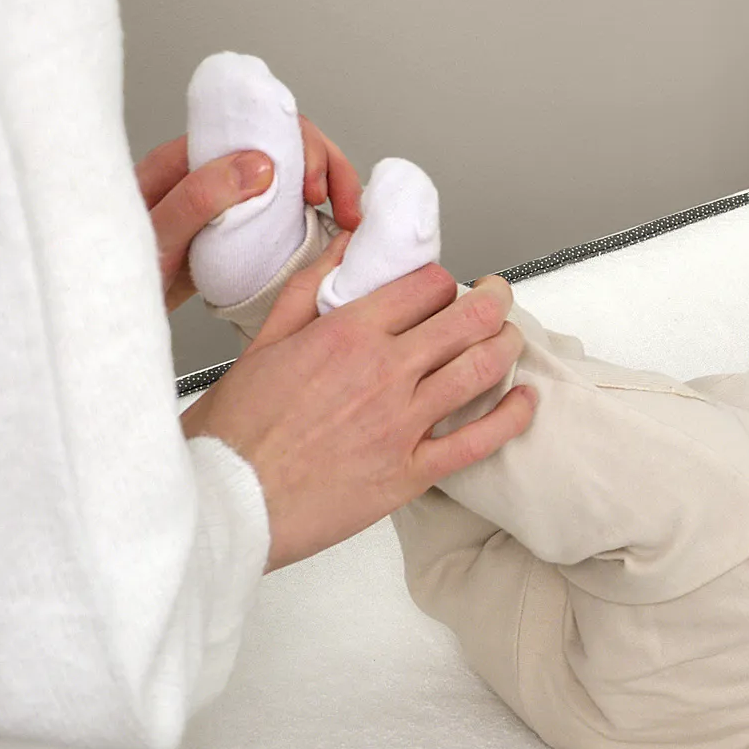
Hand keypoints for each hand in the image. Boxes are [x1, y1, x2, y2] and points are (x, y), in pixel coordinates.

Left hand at [136, 115, 363, 310]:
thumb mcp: (155, 236)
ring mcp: (226, 200)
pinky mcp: (235, 229)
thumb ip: (200, 197)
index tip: (317, 189)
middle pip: (286, 146)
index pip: (261, 128)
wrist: (102, 309)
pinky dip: (314, 216)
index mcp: (188, 159)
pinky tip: (328, 231)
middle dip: (327, 167)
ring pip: (290, 177)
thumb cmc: (114, 270)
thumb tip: (261, 163)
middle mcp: (211, 172)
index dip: (303, 149)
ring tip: (346, 217)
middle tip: (344, 205)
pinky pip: (282, 211)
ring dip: (328, 189)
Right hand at [181, 239, 535, 568]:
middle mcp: (384, 371)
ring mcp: (402, 423)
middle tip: (497, 298)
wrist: (223, 503)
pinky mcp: (410, 471)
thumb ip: (309, 289)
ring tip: (508, 337)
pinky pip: (479, 440)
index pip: (427, 284)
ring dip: (506, 345)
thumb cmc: (234, 430)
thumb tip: (345, 245)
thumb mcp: (263, 342)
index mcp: (348, 333)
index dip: (444, 282)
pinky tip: (524, 399)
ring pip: (482, 368)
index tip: (443, 290)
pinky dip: (512, 415)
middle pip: (469, 319)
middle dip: (494, 301)